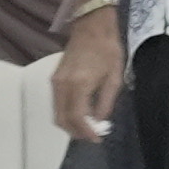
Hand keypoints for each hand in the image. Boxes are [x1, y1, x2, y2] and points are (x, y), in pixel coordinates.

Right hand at [50, 14, 120, 143]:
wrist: (91, 29)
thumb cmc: (108, 50)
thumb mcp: (114, 78)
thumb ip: (106, 102)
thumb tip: (101, 121)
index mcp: (79, 85)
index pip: (77, 117)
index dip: (86, 132)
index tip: (97, 139)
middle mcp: (62, 85)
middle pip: (62, 119)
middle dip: (76, 132)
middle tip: (92, 136)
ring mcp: (55, 82)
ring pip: (57, 113)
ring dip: (70, 124)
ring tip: (88, 128)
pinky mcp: (54, 79)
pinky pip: (57, 104)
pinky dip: (66, 113)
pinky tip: (81, 114)